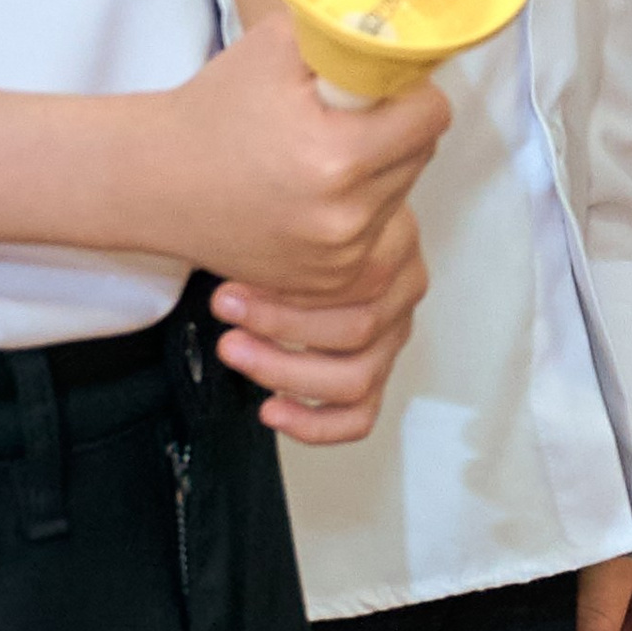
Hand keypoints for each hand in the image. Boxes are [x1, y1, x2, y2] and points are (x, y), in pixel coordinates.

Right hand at [138, 11, 445, 299]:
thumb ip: (351, 34)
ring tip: (319, 152)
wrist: (156, 182)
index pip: (431, 116)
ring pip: (401, 191)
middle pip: (421, 154)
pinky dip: (359, 205)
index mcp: (337, 157)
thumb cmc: (214, 110)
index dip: (411, 90)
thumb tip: (409, 29)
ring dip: (379, 167)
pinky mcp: (329, 279)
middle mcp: (344, 217)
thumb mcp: (281, 45)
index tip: (382, 83)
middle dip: (395, 127)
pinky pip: (376, 228)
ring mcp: (337, 258)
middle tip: (342, 115)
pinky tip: (313, 188)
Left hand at [210, 204, 429, 443]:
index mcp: (397, 244)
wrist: (331, 228)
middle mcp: (404, 293)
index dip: (290, 289)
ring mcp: (392, 337)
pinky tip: (271, 408)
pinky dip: (314, 423)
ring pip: (356, 378)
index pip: (358, 278)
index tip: (234, 283)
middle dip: (279, 323)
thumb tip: (235, 243)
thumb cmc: (311, 222)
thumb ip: (285, 230)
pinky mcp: (376, 373)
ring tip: (236, 350)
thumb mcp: (304, 207)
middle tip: (228, 310)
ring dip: (285, 369)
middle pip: (357, 329)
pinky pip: (359, 416)